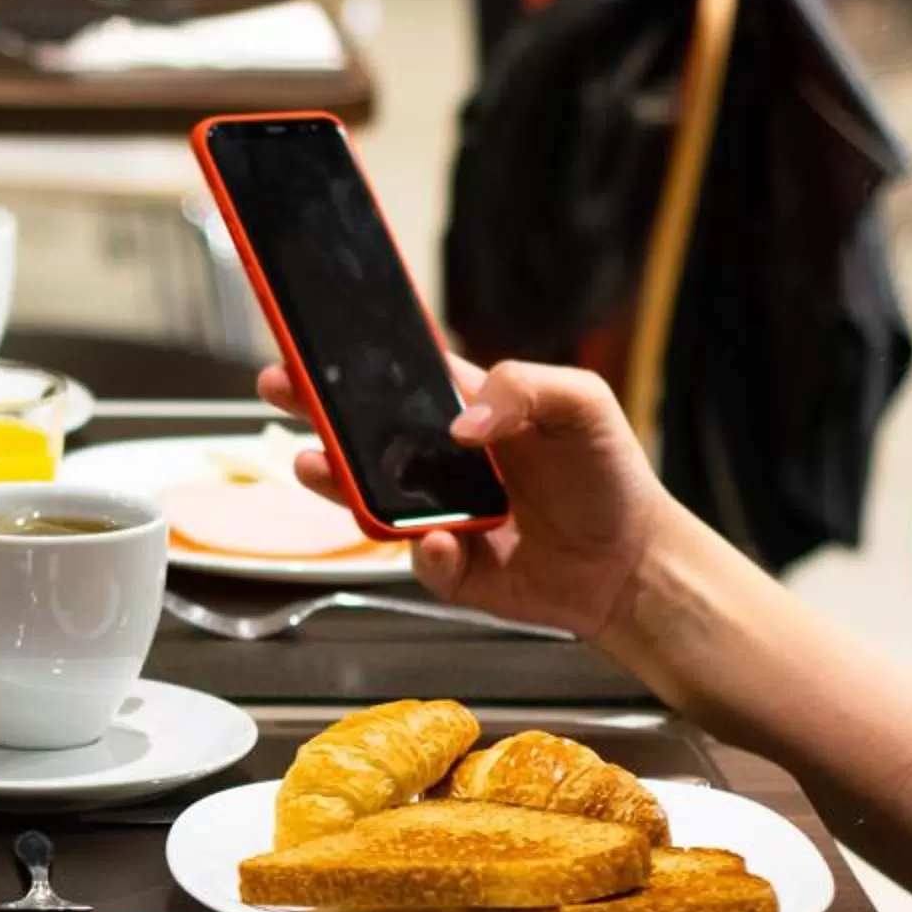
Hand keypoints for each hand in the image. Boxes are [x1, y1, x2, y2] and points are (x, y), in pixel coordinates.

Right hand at [263, 357, 680, 644]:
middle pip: (364, 434)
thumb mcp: (583, 402)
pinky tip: (445, 542)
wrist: (632, 562)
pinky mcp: (448, 569)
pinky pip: (418, 560)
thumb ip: (522, 388)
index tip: (313, 341)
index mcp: (469, 412)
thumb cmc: (609, 476)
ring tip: (312, 465)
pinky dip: (427, 552)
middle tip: (279, 388)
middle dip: (315, 410)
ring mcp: (439, 516)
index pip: (401, 378)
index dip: (356, 361)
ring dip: (336, 482)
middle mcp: (443, 464)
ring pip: (369, 499)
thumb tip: (460, 425)